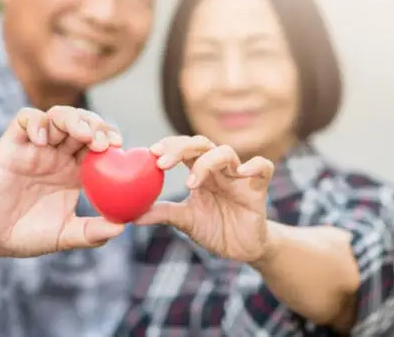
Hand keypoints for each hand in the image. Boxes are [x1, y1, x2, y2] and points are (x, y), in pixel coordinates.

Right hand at [0, 106, 124, 257]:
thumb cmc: (28, 235)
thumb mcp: (66, 235)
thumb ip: (93, 233)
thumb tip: (122, 228)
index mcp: (75, 171)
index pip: (99, 145)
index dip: (111, 139)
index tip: (120, 147)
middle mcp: (58, 154)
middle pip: (83, 125)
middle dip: (97, 126)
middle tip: (106, 142)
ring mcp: (35, 147)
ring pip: (58, 116)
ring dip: (74, 119)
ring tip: (83, 134)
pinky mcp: (12, 143)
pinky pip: (25, 119)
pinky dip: (36, 122)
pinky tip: (41, 139)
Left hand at [135, 135, 276, 262]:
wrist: (242, 248)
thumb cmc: (215, 229)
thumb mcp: (185, 221)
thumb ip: (161, 213)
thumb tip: (129, 215)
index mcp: (200, 172)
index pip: (184, 149)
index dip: (168, 146)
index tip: (150, 153)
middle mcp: (219, 169)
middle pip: (201, 143)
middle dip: (180, 148)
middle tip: (161, 162)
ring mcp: (239, 176)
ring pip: (226, 152)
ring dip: (206, 162)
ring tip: (190, 183)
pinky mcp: (258, 188)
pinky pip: (264, 167)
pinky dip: (254, 165)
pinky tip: (241, 172)